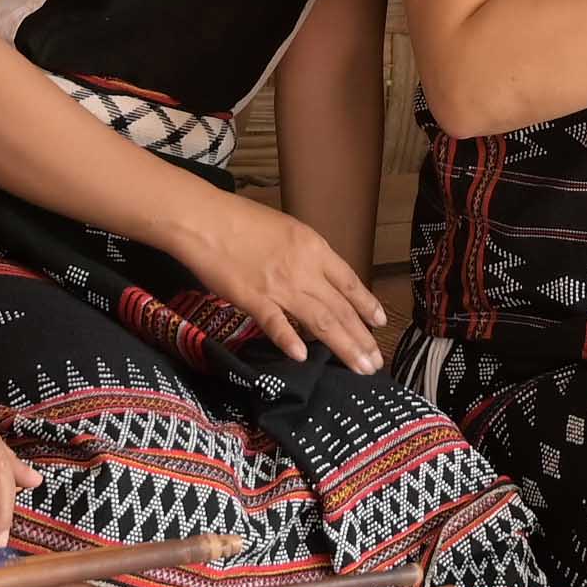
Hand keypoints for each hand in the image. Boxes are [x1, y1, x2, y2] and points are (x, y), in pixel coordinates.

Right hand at [177, 193, 389, 372]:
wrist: (205, 219)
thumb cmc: (242, 220)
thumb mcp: (287, 230)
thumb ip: (306, 256)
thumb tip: (321, 280)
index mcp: (314, 247)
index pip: (349, 281)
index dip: (367, 304)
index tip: (381, 323)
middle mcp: (303, 268)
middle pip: (340, 308)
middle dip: (361, 338)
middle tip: (375, 363)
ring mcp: (278, 285)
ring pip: (319, 320)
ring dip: (342, 346)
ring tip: (359, 367)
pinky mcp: (252, 298)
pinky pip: (275, 323)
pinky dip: (289, 340)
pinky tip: (303, 358)